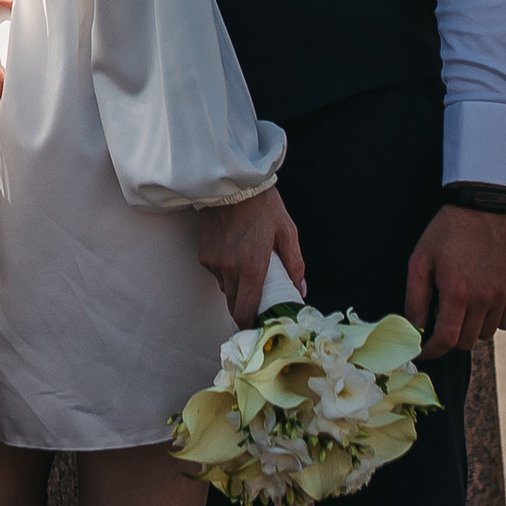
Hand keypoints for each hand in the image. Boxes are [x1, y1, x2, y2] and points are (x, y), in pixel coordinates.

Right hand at [196, 187, 303, 326]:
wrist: (232, 182)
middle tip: (259, 297)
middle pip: (233, 304)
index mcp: (252, 267)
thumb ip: (294, 265)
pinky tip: (235, 251)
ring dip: (236, 285)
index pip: (244, 311)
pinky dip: (226, 269)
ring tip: (248, 264)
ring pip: (225, 287)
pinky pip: (216, 272)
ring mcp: (214, 262)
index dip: (250, 323)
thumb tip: (301, 290)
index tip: (258, 323)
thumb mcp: (287, 232)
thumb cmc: (263, 204)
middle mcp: (230, 269)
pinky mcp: (204, 254)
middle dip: (245, 305)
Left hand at [404, 206, 505, 360]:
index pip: (446, 340)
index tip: (424, 350)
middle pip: (466, 341)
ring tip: (461, 308)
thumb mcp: (420, 262)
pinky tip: (481, 305)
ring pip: (486, 333)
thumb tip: (414, 330)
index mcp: (457, 293)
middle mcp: (484, 298)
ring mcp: (503, 294)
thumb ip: (415, 299)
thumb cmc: (445, 233)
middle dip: (449, 338)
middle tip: (441, 319)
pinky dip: (493, 320)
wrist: (481, 208)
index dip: (432, 351)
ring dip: (470, 329)